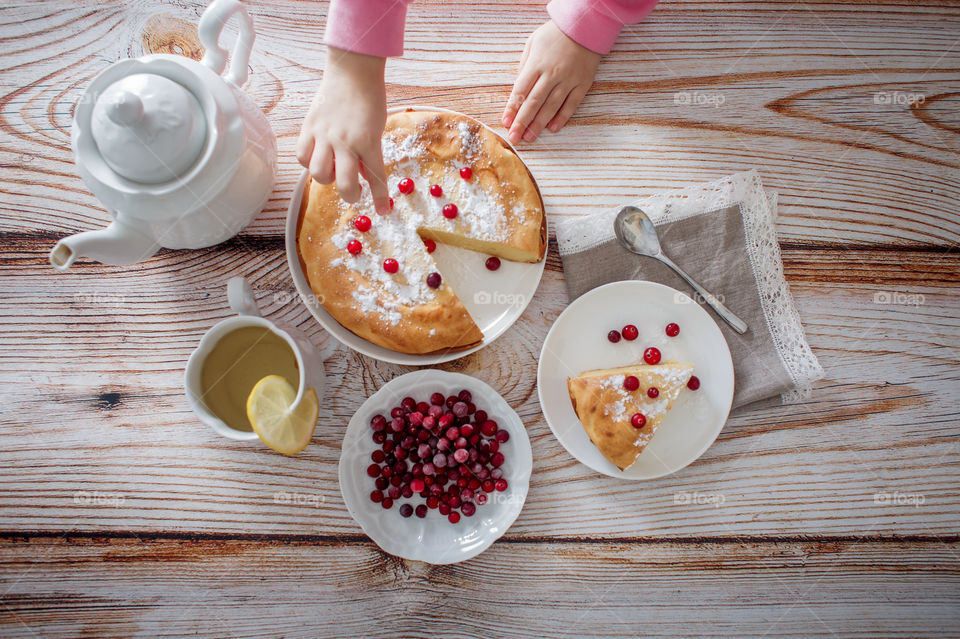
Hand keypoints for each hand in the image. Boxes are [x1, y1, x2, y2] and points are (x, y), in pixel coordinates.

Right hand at [297, 47, 389, 212]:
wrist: (352, 70)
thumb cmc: (369, 99)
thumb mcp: (377, 129)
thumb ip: (369, 155)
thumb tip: (365, 177)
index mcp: (368, 141)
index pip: (376, 177)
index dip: (379, 198)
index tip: (383, 211)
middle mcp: (345, 142)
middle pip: (344, 183)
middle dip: (351, 195)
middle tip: (354, 192)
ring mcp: (324, 135)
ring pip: (318, 174)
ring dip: (327, 180)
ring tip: (333, 173)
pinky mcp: (309, 128)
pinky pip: (301, 156)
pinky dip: (307, 163)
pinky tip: (316, 158)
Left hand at [502, 20, 600, 143]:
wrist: (585, 26)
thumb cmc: (555, 35)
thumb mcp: (532, 44)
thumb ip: (524, 67)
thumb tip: (518, 90)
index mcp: (536, 64)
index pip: (520, 91)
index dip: (512, 108)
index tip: (506, 122)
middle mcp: (552, 74)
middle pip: (534, 102)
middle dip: (522, 122)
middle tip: (515, 137)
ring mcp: (568, 80)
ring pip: (551, 106)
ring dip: (539, 124)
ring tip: (530, 137)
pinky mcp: (583, 84)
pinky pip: (571, 104)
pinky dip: (562, 117)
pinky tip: (553, 128)